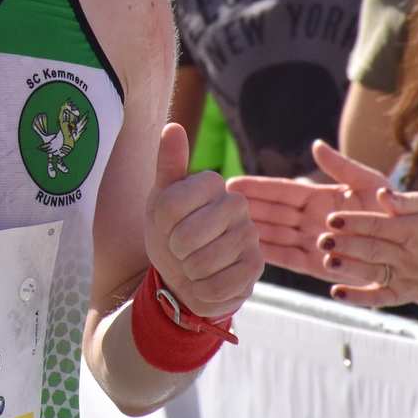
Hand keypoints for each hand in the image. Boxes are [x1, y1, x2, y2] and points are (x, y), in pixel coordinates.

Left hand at [145, 122, 260, 319]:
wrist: (184, 274)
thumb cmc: (171, 232)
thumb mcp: (161, 200)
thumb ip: (168, 165)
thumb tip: (173, 126)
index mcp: (213, 183)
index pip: (171, 205)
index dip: (161, 223)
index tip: (167, 225)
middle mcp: (238, 205)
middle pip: (186, 235)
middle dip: (175, 249)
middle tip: (181, 248)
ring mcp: (251, 236)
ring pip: (201, 263)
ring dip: (189, 271)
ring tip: (194, 264)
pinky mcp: (256, 268)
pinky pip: (216, 286)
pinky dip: (202, 290)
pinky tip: (207, 282)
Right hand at [228, 140, 391, 283]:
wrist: (416, 250)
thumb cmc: (397, 214)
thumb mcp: (372, 184)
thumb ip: (344, 166)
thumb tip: (316, 145)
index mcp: (322, 198)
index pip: (283, 191)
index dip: (259, 187)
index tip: (233, 183)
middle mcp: (313, 220)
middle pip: (274, 212)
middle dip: (248, 208)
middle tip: (220, 204)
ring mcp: (314, 243)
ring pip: (276, 235)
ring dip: (253, 230)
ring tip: (227, 226)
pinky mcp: (318, 266)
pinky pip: (289, 259)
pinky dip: (270, 254)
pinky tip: (249, 249)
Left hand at [316, 185, 417, 308]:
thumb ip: (403, 200)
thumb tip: (382, 193)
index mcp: (410, 231)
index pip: (379, 226)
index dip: (355, 222)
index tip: (332, 219)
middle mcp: (406, 256)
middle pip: (373, 250)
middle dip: (347, 245)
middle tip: (323, 240)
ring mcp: (403, 278)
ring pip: (373, 273)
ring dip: (349, 269)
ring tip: (328, 262)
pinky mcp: (400, 295)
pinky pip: (379, 298)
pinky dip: (358, 297)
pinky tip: (337, 293)